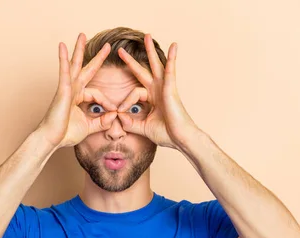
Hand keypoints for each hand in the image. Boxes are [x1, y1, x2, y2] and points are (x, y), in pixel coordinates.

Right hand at [37, 33, 117, 147]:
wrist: (52, 139)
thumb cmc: (66, 134)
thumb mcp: (89, 127)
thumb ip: (102, 121)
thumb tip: (114, 116)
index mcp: (78, 98)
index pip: (97, 94)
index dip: (107, 102)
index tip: (115, 112)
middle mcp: (73, 90)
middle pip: (86, 69)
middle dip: (96, 57)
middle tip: (107, 45)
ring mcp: (66, 88)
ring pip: (74, 65)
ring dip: (79, 49)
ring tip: (82, 35)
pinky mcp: (62, 90)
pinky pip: (64, 71)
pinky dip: (63, 59)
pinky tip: (62, 46)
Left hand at [116, 34, 198, 148]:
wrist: (181, 139)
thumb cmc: (167, 134)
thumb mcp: (143, 128)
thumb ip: (130, 123)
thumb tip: (118, 117)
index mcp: (152, 98)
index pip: (133, 92)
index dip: (124, 101)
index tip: (119, 112)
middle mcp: (158, 90)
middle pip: (143, 71)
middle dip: (132, 61)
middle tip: (120, 50)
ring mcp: (165, 88)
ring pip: (156, 65)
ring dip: (150, 50)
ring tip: (147, 36)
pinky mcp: (171, 88)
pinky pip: (170, 70)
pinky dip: (171, 58)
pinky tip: (173, 46)